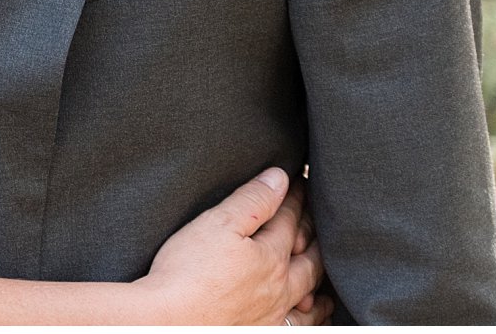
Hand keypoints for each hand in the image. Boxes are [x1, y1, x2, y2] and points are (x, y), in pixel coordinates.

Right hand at [138, 168, 324, 323]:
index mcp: (271, 255)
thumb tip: (280, 178)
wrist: (171, 321)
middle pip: (309, 256)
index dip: (294, 197)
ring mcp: (275, 312)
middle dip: (314, 233)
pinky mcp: (265, 331)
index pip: (289, 219)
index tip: (299, 181)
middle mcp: (281, 286)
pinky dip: (315, 315)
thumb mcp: (217, 223)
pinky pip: (301, 324)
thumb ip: (251, 201)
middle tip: (316, 217)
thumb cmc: (189, 271)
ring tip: (323, 266)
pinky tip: (313, 311)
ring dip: (319, 275)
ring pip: (310, 292)